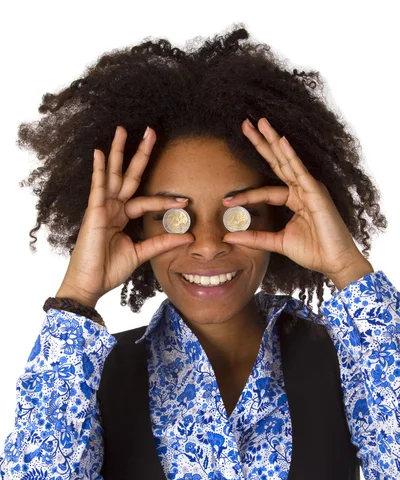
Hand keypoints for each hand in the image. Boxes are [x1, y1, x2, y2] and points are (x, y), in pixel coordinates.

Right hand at [56, 126, 191, 305]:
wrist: (90, 283)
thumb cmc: (109, 269)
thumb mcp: (141, 254)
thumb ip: (161, 243)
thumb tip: (187, 236)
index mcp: (122, 216)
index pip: (146, 200)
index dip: (165, 199)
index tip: (185, 201)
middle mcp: (112, 208)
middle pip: (128, 175)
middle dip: (139, 154)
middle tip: (151, 131)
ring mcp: (102, 208)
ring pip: (112, 174)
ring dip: (118, 152)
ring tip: (123, 130)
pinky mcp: (94, 213)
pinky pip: (97, 188)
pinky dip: (98, 170)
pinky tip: (99, 152)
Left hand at [222, 117, 370, 282]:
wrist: (334, 261)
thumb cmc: (312, 251)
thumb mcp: (277, 243)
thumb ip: (254, 237)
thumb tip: (228, 236)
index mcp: (294, 200)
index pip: (265, 191)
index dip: (246, 195)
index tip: (226, 200)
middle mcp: (302, 189)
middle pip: (277, 163)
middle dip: (262, 143)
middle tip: (245, 124)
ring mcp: (309, 188)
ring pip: (287, 160)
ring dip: (273, 140)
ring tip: (260, 123)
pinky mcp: (316, 192)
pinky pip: (300, 171)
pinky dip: (290, 156)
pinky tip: (281, 141)